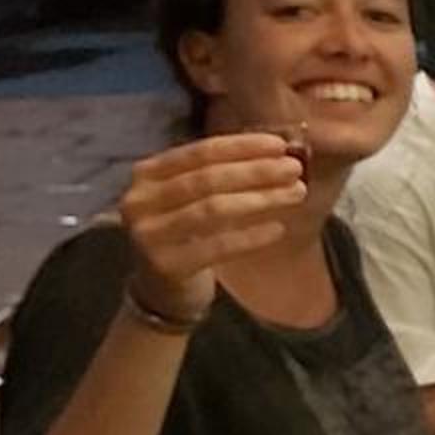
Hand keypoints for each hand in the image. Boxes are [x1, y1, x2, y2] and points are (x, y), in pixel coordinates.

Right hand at [114, 133, 306, 322]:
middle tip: (295, 170)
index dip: (242, 146)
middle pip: (207, 179)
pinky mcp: (166, 265)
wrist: (161, 289)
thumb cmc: (186, 233)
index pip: (199, 152)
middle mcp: (139, 200)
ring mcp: (149, 234)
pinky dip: (251, 236)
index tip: (280, 145)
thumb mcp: (192, 197)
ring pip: (213, 209)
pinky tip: (277, 229)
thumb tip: (278, 154)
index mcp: (147, 173)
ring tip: (295, 194)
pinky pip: (217, 246)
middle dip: (256, 171)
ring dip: (260, 199)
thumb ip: (222, 173)